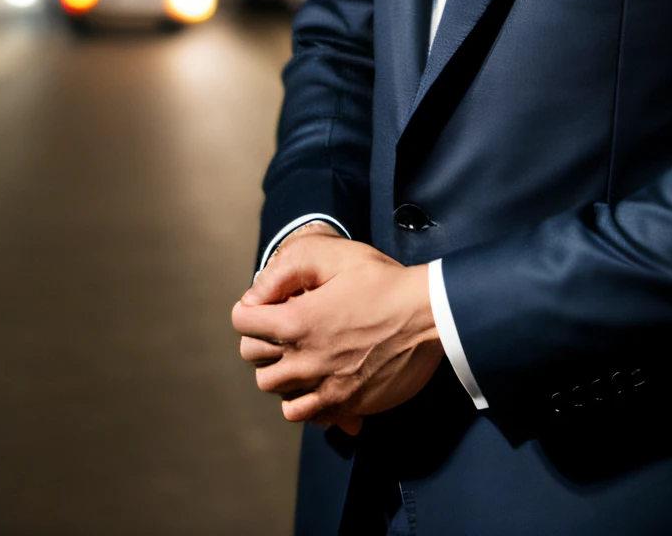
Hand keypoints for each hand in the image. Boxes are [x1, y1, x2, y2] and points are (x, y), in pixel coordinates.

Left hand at [232, 230, 442, 434]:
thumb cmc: (385, 282)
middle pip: (254, 358)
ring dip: (284, 370)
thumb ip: (288, 271)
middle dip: (266, 339)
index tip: (270, 305)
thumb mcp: (337, 256)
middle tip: (292, 325)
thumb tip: (255, 294)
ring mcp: (323, 388)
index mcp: (296, 322)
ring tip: (307, 352)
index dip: (254, 308)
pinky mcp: (343, 407)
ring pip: (276, 389)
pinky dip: (305, 399)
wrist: (429, 316)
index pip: (242, 321)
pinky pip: (303, 414)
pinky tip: (322, 378)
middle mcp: (303, 361)